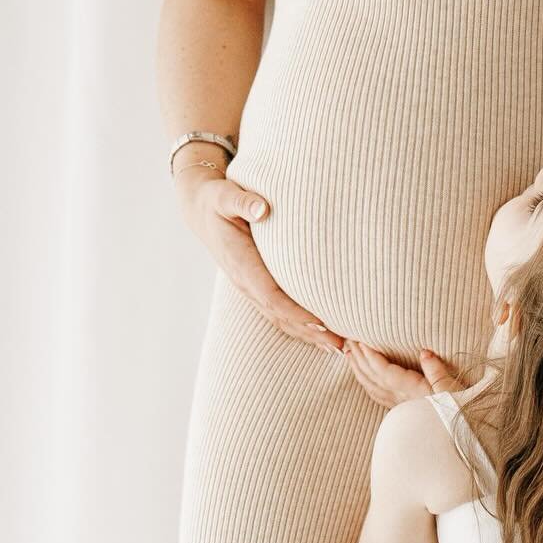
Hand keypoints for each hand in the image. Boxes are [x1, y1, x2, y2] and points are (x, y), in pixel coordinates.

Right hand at [175, 165, 344, 353]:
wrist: (201, 211)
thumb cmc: (217, 201)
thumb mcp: (225, 196)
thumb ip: (242, 201)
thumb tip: (262, 209)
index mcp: (240, 263)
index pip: (270, 294)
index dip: (294, 311)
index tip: (320, 322)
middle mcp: (244, 281)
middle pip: (279, 315)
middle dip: (309, 332)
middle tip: (341, 344)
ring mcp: (249, 287)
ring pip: (279, 319)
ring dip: (308, 335)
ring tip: (339, 347)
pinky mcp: (256, 286)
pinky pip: (278, 312)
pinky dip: (300, 326)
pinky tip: (321, 334)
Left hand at [342, 341, 463, 408]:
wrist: (454, 438)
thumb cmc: (457, 412)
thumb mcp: (451, 390)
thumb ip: (436, 371)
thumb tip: (424, 352)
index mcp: (411, 391)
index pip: (384, 372)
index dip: (371, 357)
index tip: (361, 342)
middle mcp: (400, 398)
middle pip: (372, 377)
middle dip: (358, 358)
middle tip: (347, 340)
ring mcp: (398, 405)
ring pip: (371, 386)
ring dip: (357, 369)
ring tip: (348, 352)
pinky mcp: (400, 409)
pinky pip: (376, 394)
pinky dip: (365, 382)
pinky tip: (361, 375)